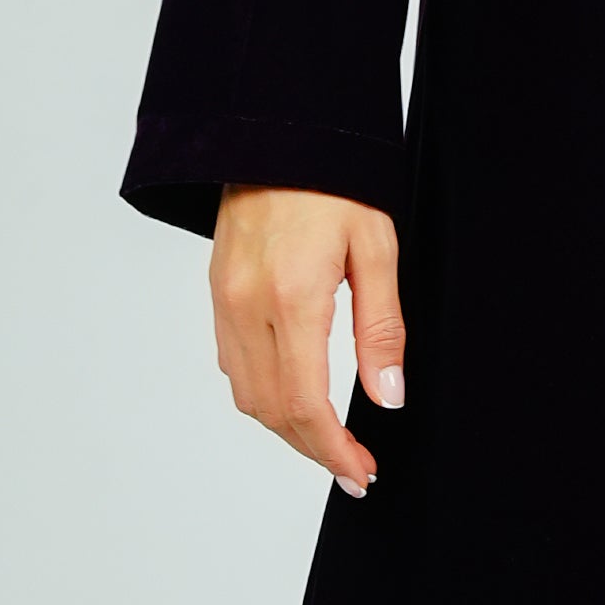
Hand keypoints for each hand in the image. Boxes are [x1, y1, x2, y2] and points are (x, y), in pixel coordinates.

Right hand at [209, 185, 402, 495]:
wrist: (275, 132)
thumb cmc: (333, 181)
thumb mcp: (377, 248)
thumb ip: (382, 328)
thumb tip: (387, 396)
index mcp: (291, 297)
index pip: (305, 403)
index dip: (333, 451)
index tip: (361, 472)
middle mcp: (246, 306)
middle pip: (272, 411)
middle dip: (313, 450)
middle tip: (355, 468)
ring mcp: (224, 302)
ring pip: (247, 395)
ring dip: (287, 428)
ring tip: (330, 440)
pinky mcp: (216, 294)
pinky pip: (233, 365)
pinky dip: (264, 395)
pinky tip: (296, 396)